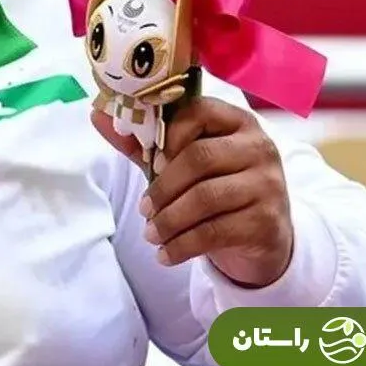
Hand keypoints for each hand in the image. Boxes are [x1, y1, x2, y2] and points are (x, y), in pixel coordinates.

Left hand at [92, 96, 293, 287]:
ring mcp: (268, 184)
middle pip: (199, 157)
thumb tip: (97, 114)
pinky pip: (215, 231)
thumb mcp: (180, 163)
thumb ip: (142, 142)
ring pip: (205, 197)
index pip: (199, 111)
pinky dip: (182, 245)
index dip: (167, 134)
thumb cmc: (214, 188)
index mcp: (236, 122)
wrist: (261, 235)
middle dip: (162, 187)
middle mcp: (259, 147)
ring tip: (150, 234)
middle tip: (143, 208)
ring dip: (168, 220)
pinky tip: (165, 254)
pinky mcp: (266, 221)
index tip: (152, 161)